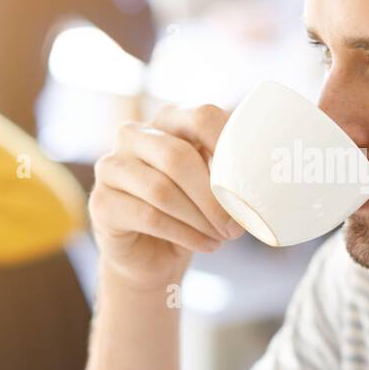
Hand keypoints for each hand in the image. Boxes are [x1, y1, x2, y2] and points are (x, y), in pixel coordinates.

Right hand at [90, 103, 243, 290]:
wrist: (152, 253)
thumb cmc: (192, 212)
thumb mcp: (215, 184)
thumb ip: (233, 172)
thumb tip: (266, 183)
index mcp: (169, 119)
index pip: (202, 115)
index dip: (229, 145)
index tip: (250, 181)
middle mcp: (134, 135)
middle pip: (177, 156)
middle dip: (212, 196)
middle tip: (236, 225)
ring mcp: (111, 166)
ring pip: (161, 190)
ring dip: (199, 219)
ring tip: (222, 237)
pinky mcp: (101, 202)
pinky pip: (148, 216)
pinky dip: (184, 234)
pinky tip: (205, 244)